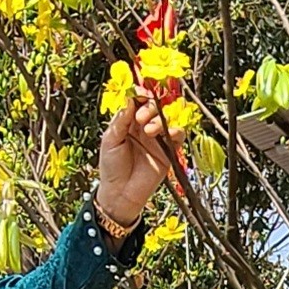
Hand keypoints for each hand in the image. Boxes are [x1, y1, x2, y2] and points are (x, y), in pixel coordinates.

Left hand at [94, 87, 173, 231]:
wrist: (120, 194)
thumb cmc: (111, 168)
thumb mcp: (110, 141)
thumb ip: (121, 120)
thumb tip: (130, 99)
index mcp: (129, 122)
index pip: (138, 101)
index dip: (140, 95)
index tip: (139, 94)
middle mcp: (144, 127)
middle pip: (154, 106)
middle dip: (149, 107)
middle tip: (140, 118)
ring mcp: (157, 138)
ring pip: (167, 117)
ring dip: (160, 119)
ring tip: (149, 130)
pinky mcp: (169, 151)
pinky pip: (178, 135)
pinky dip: (176, 130)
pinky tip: (167, 133)